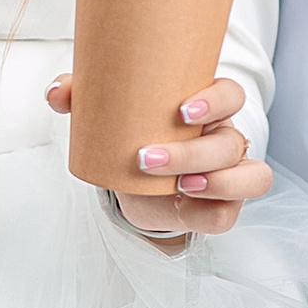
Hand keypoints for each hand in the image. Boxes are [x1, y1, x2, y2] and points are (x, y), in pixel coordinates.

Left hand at [41, 74, 271, 247]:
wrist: (133, 184)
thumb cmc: (130, 137)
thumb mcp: (106, 116)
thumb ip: (82, 97)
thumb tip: (57, 92)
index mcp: (206, 109)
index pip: (231, 95)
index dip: (216, 100)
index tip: (181, 111)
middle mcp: (225, 139)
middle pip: (231, 141)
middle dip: (192, 153)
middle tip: (146, 159)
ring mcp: (230, 175)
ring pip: (251, 177)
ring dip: (217, 182)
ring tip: (179, 187)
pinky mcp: (221, 209)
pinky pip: (230, 214)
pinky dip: (209, 212)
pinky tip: (182, 207)